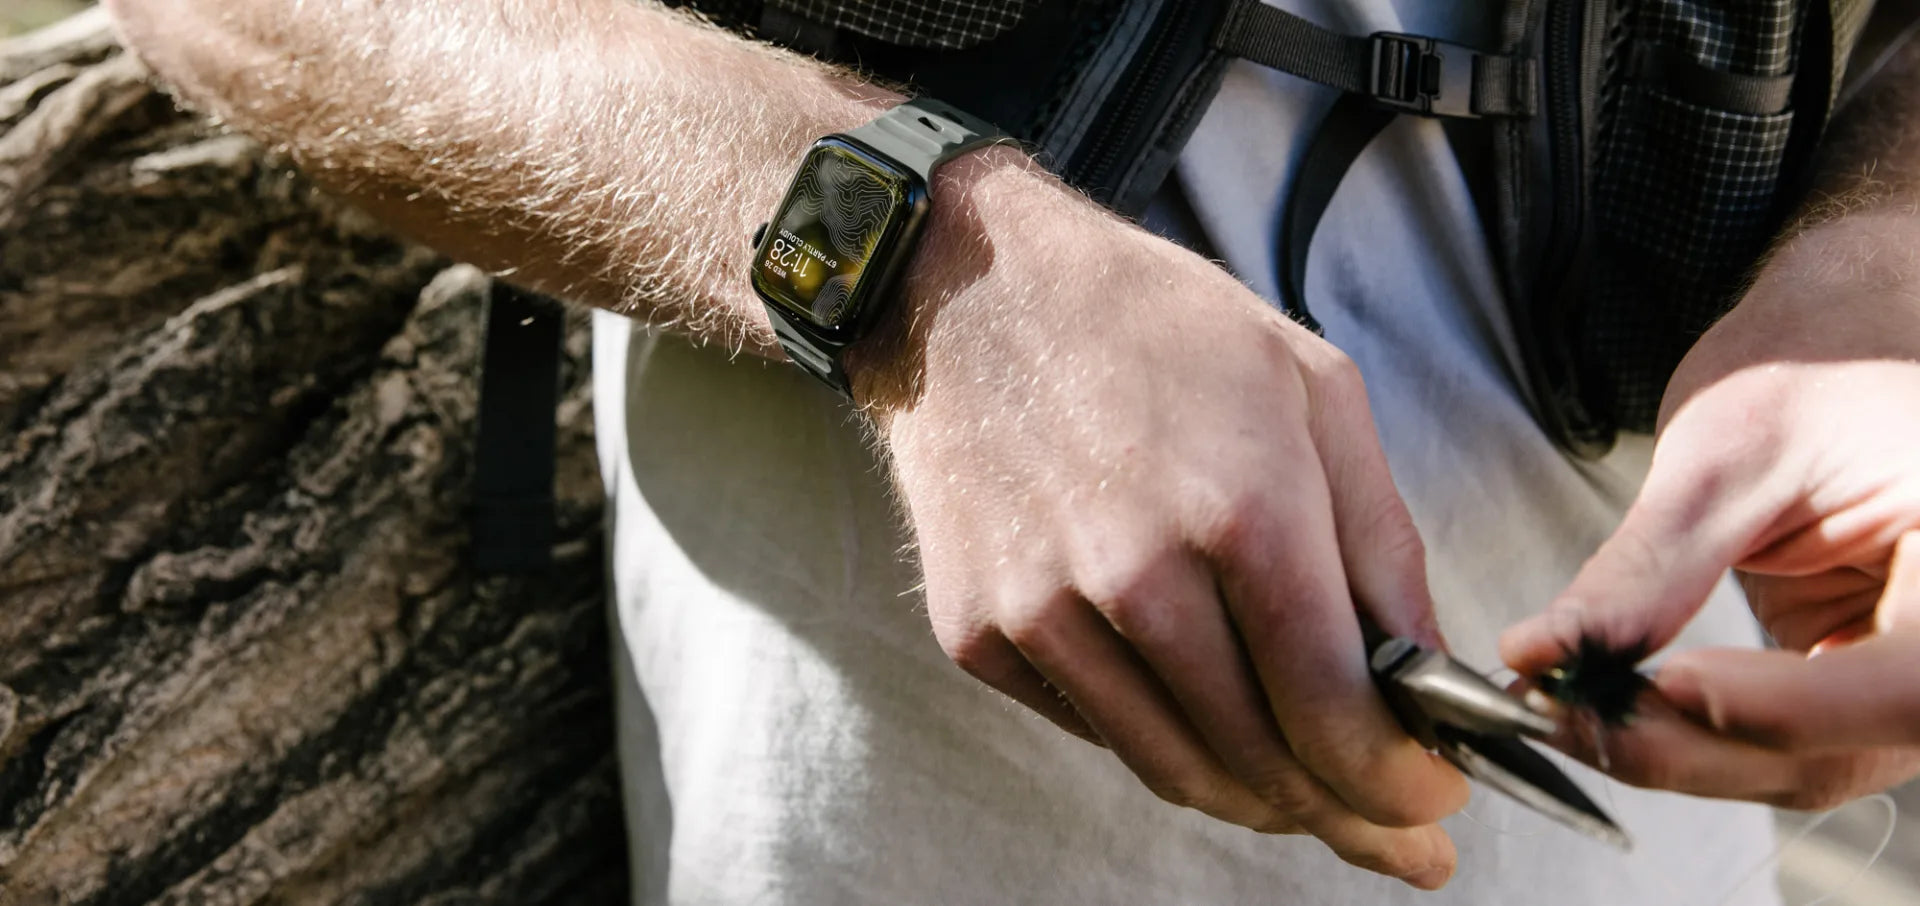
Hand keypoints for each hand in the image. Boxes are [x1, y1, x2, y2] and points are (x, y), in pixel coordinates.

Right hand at [856, 155, 1466, 887]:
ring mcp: (1043, 614)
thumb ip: (1383, 546)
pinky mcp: (980, 634)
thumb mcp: (1315, 392)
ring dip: (1256, 795)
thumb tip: (1426, 678)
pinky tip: (1192, 699)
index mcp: (1241, 511)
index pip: (1335, 716)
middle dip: (1343, 811)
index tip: (1433, 800)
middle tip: (1391, 826)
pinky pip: (1096, 729)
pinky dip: (1160, 735)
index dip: (1398, 784)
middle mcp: (1135, 579)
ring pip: (1174, 768)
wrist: (972, 293)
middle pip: (1260, 763)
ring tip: (1304, 787)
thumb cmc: (1154, 327)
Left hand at [1501, 224, 1919, 808]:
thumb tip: (1543, 654)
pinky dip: (1690, 738)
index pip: (1908, 684)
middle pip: (1846, 749)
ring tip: (1565, 707)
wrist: (1841, 352)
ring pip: (1808, 768)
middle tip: (1566, 712)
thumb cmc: (1814, 367)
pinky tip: (1606, 708)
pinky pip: (1784, 749)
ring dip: (1677, 754)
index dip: (1785, 708)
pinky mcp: (1861, 695)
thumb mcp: (1729, 449)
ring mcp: (1914, 678)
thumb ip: (1649, 568)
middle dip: (1693, 745)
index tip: (1663, 684)